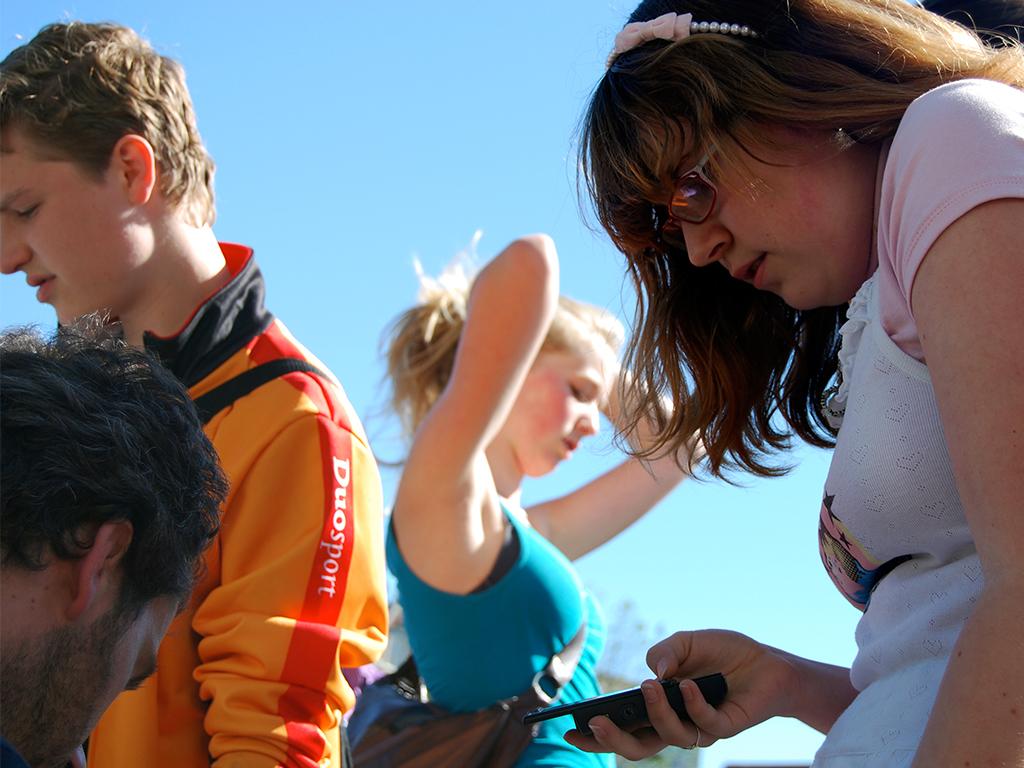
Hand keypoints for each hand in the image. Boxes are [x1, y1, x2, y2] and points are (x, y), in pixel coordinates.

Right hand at [565, 629, 798, 760]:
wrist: (766, 661)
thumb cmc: (723, 653)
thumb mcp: (687, 641)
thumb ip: (664, 652)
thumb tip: (651, 673)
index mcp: (657, 706)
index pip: (621, 726)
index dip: (594, 733)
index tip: (568, 729)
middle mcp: (674, 722)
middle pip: (636, 747)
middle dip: (612, 740)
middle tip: (596, 722)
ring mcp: (698, 728)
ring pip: (668, 737)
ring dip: (655, 713)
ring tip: (651, 688)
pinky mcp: (723, 728)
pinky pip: (703, 724)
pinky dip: (693, 703)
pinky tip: (691, 685)